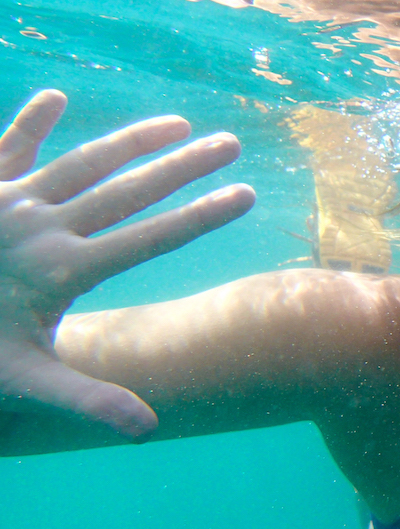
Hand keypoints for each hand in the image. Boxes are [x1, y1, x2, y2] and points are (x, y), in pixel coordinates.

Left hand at [0, 90, 253, 437]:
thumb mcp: (26, 384)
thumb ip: (89, 400)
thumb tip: (149, 430)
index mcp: (63, 271)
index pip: (151, 238)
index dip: (203, 216)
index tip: (247, 193)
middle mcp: (40, 229)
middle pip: (128, 190)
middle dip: (185, 166)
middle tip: (231, 143)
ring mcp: (6, 203)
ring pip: (81, 163)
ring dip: (133, 140)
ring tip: (179, 124)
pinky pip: (6, 149)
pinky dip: (29, 124)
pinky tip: (55, 98)